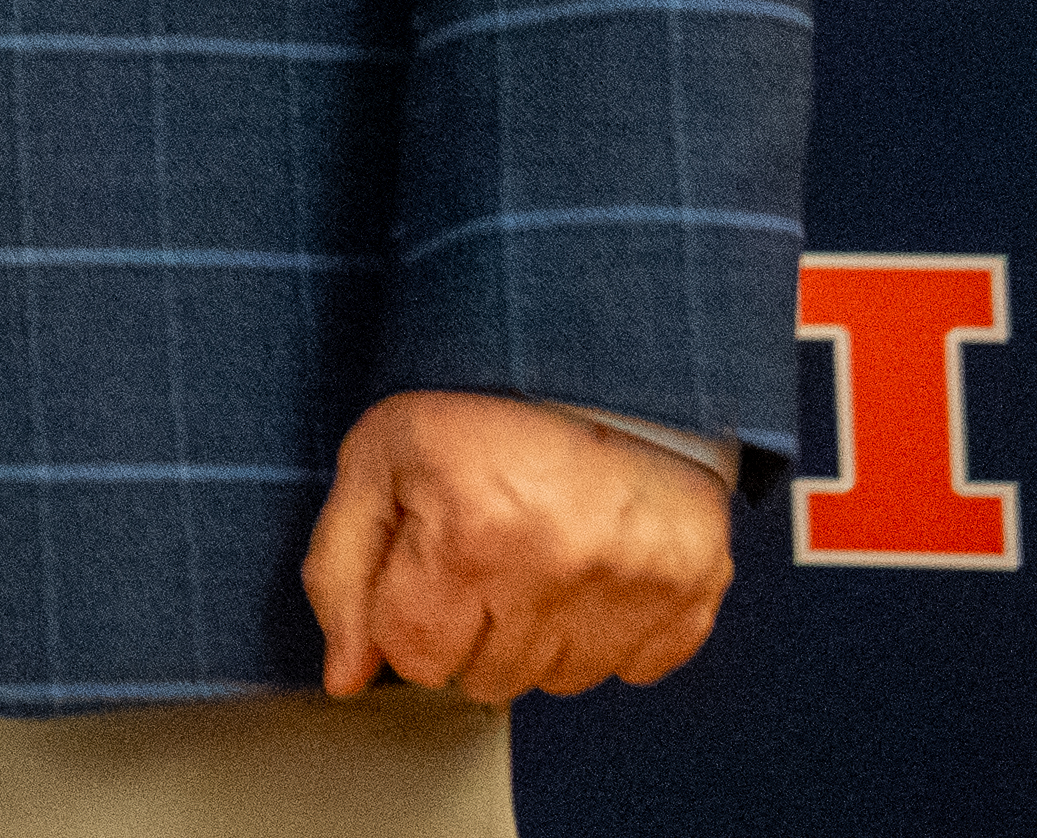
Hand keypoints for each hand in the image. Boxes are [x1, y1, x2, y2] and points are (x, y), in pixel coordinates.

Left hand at [300, 391, 734, 703]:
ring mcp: (638, 587)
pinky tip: (592, 564)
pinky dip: (607, 628)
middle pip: (484, 679)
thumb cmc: (487, 400)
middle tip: (487, 544)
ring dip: (537, 630)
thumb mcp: (381, 457)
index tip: (428, 557)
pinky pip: (632, 668)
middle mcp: (562, 570)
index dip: (408, 608)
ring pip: (557, 681)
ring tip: (539, 547)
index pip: (413, 655)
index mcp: (474, 533)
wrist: (601, 355)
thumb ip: (342, 569)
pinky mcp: (694, 591)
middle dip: (470, 624)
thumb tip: (345, 675)